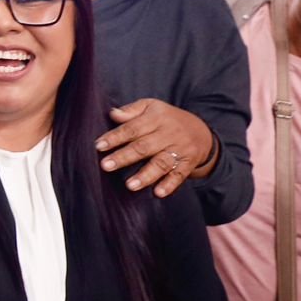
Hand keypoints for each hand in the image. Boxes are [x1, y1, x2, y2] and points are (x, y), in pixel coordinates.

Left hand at [96, 99, 214, 197]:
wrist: (201, 132)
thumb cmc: (167, 119)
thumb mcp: (151, 107)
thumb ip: (132, 111)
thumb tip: (112, 113)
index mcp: (157, 118)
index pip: (133, 128)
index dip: (115, 137)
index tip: (99, 146)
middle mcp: (168, 134)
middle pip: (144, 147)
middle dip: (124, 157)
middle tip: (106, 166)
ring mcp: (179, 150)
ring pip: (161, 163)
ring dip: (146, 175)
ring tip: (130, 185)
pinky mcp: (188, 164)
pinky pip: (179, 175)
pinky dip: (169, 185)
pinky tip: (158, 193)